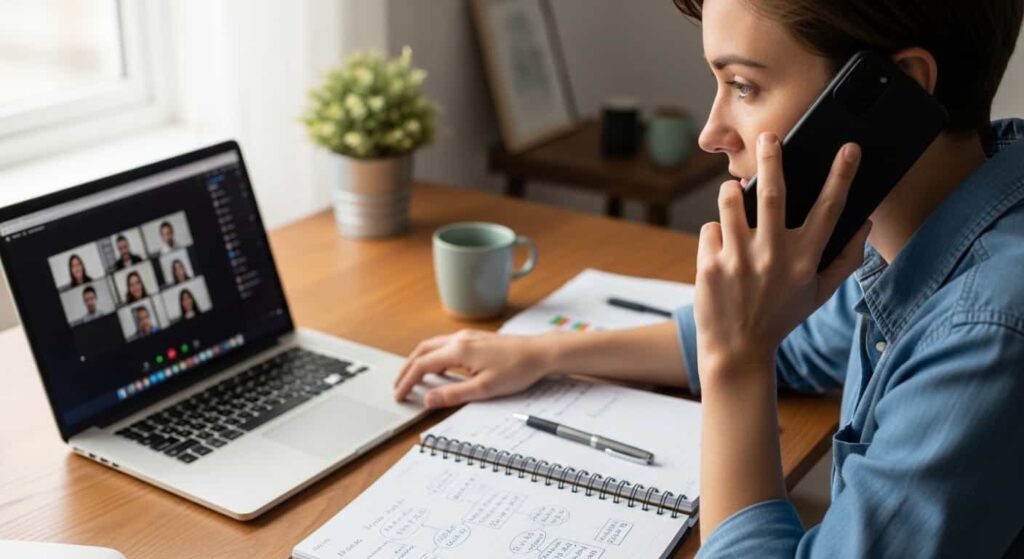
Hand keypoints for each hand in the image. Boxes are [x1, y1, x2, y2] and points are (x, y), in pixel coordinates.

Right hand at [392, 329, 548, 408]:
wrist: (540, 353)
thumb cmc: (517, 370)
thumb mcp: (484, 389)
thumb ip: (453, 394)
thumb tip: (428, 399)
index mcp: (459, 350)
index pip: (422, 365)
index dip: (407, 381)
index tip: (399, 395)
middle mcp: (459, 339)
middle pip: (422, 350)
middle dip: (407, 368)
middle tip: (398, 385)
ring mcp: (467, 336)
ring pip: (433, 345)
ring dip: (419, 360)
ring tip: (412, 377)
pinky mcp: (475, 338)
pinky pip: (445, 344)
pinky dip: (433, 356)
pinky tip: (437, 367)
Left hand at [694, 132, 870, 379]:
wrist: (737, 350)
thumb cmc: (781, 317)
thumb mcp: (819, 294)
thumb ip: (845, 260)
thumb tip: (864, 223)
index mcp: (805, 260)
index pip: (829, 209)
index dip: (842, 176)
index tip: (849, 148)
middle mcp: (773, 256)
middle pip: (774, 193)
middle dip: (773, 158)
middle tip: (769, 135)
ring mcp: (739, 260)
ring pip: (731, 202)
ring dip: (732, 192)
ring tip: (736, 193)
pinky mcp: (710, 265)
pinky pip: (711, 229)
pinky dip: (716, 234)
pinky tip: (721, 253)